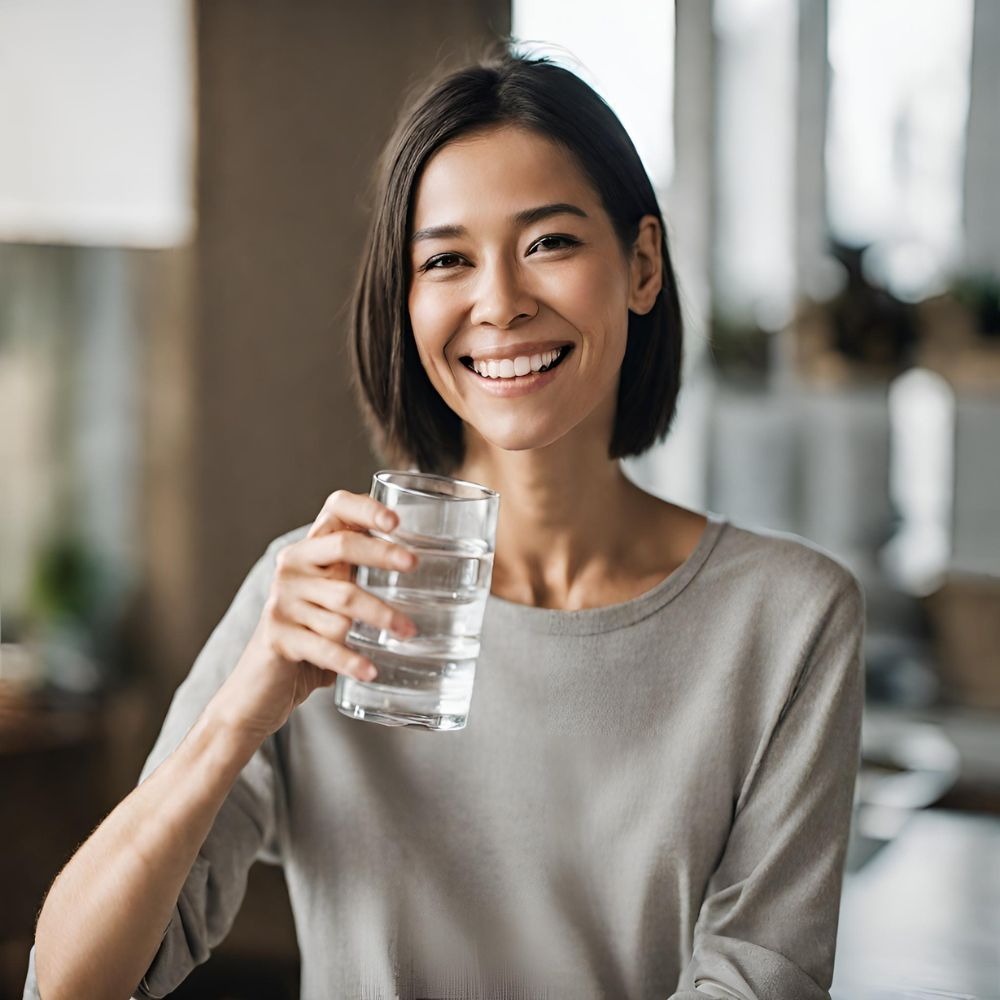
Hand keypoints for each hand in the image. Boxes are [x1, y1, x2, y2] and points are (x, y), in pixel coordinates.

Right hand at [208, 489, 418, 741]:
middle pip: (342, 546)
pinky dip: (351, 659)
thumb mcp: (334, 601)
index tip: (395, 521)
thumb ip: (361, 581)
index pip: (335, 508)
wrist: (259, 685)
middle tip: (414, 564)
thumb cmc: (310, 636)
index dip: (365, 508)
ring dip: (380, 617)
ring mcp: (282, 600)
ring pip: (342, 602)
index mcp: (310, 550)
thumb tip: (431, 583)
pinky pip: (324, 645)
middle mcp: (293, 566)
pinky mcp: (278, 635)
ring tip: (408, 633)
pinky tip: (371, 670)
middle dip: (381, 553)